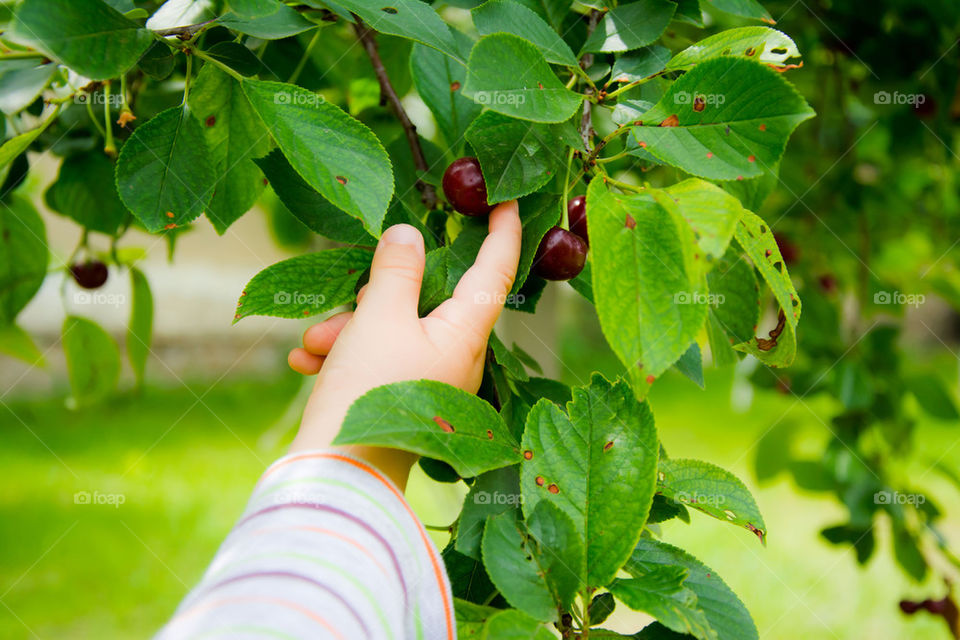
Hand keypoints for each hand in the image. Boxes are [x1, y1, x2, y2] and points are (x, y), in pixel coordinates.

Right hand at [287, 201, 521, 487]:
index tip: (507, 198)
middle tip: (345, 299)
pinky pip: (377, 357)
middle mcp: (456, 357)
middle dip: (377, 293)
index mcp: (465, 334)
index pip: (495, 270)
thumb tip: (409, 234)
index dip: (502, 231)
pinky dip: (344, 354)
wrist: (340, 478)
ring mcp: (429, 379)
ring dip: (350, 327)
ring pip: (392, 328)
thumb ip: (397, 270)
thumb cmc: (368, 392)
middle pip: (427, 299)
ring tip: (314, 344)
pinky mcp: (401, 398)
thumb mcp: (379, 319)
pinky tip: (308, 362)